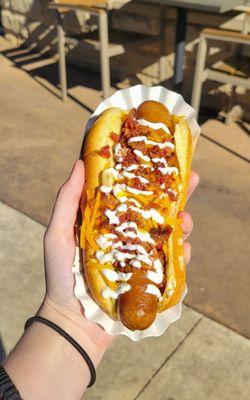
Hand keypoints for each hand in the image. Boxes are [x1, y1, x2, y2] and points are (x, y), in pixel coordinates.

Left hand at [41, 161, 198, 353]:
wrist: (73, 320)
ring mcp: (142, 255)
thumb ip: (67, 201)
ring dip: (183, 222)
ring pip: (170, 232)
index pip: (131, 192)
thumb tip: (79, 163)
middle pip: (157, 209)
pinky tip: (185, 248)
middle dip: (177, 193)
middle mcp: (128, 234)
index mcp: (109, 219)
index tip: (161, 158)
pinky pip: (173, 262)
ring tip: (186, 219)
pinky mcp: (152, 276)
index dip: (147, 175)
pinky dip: (183, 253)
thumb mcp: (58, 234)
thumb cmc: (60, 275)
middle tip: (191, 179)